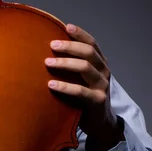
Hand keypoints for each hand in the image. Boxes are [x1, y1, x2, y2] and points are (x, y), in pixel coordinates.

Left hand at [44, 23, 124, 150]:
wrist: (100, 123)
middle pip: (88, 52)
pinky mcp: (97, 101)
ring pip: (85, 67)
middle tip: (52, 44)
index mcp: (100, 63)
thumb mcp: (81, 78)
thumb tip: (48, 51)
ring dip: (65, 62)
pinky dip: (64, 86)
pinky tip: (51, 84)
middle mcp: (104, 72)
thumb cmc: (85, 97)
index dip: (80, 34)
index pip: (92, 44)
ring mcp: (102, 86)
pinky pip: (80, 91)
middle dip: (69, 46)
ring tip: (48, 61)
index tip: (66, 26)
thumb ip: (73, 66)